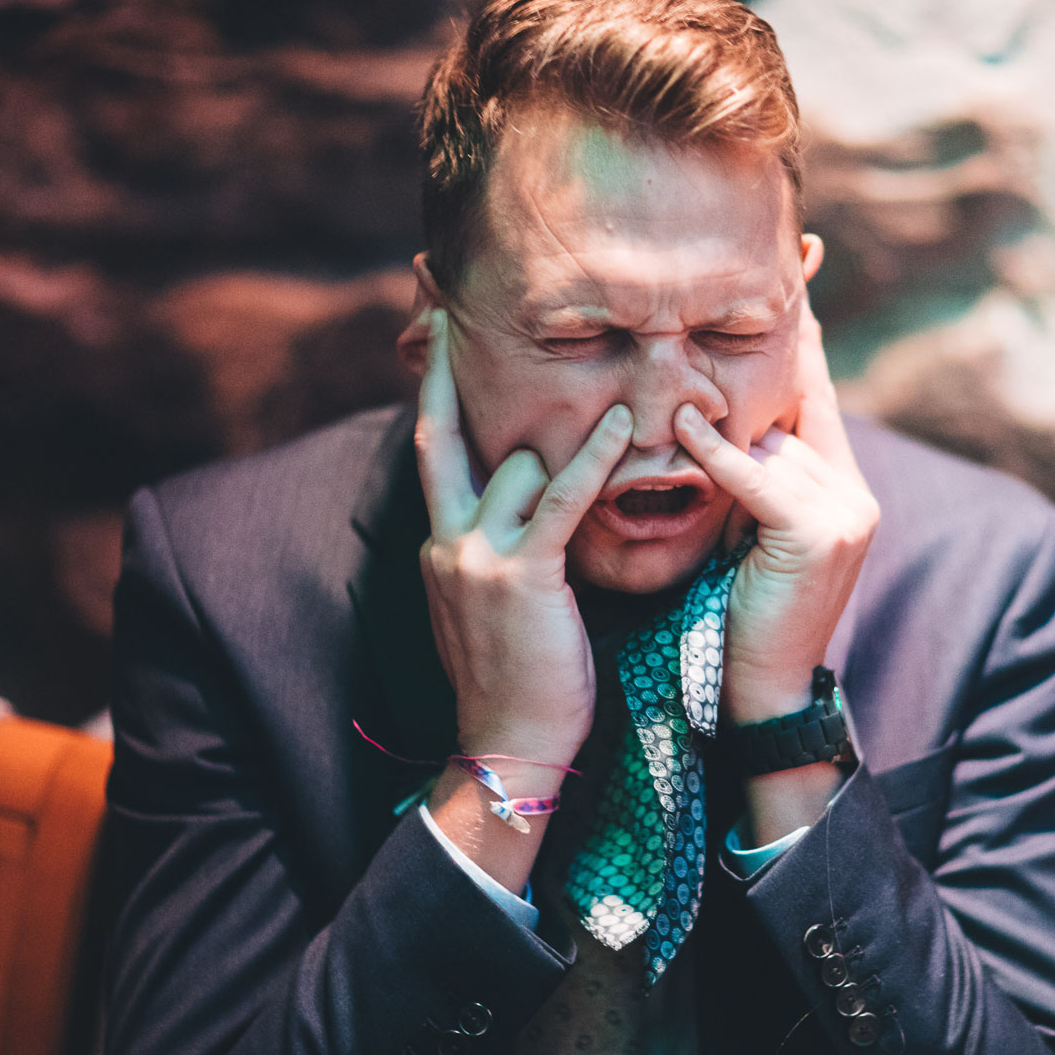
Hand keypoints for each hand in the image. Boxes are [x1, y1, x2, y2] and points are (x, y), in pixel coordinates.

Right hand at [414, 313, 632, 776]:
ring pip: (514, 462)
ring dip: (564, 433)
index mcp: (440, 547)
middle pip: (450, 436)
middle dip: (449, 371)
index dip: (434, 393)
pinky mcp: (519, 574)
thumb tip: (526, 514)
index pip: (435, 453)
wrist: (510, 748)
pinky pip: (558, 500)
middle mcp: (447, 541)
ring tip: (616, 388)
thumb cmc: (518, 682)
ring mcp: (475, 556)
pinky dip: (591, 460)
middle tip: (454, 306)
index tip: (436, 342)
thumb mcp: (490, 607)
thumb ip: (499, 552)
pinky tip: (620, 426)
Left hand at [673, 300, 879, 723]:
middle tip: (771, 272)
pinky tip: (683, 428)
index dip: (803, 330)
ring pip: (771, 439)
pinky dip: (716, 455)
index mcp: (841, 486)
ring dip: (718, 413)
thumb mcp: (747, 529)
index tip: (802, 258)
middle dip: (763, 351)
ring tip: (675, 366)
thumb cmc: (738, 613)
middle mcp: (854, 491)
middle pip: (796, 402)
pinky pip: (757, 479)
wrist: (758, 693)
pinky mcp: (822, 533)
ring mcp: (846, 511)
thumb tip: (707, 411)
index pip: (817, 391)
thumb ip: (748, 472)